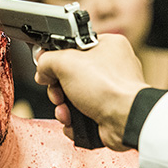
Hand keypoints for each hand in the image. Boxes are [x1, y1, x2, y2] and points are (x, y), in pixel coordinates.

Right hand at [34, 34, 148, 150]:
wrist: (124, 120)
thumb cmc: (108, 87)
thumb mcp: (66, 62)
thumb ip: (47, 60)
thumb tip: (43, 69)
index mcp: (108, 46)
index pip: (74, 47)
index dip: (57, 59)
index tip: (47, 68)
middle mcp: (112, 67)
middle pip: (71, 75)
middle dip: (58, 89)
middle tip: (57, 93)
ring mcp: (110, 92)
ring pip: (74, 97)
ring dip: (63, 107)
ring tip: (65, 112)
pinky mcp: (107, 112)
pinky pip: (82, 115)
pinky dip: (74, 121)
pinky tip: (74, 122)